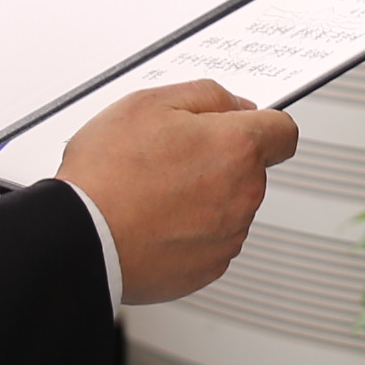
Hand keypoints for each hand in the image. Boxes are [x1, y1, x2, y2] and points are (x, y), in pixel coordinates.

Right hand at [57, 80, 296, 305]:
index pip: (283, 131)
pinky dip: (189, 231)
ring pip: (229, 206)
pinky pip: (210, 241)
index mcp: (236, 149)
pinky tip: (154, 222)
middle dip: (220, 160)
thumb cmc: (107, 174)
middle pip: (250, 170)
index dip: (262, 123)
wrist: (81, 239)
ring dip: (204, 197)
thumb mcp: (149, 103)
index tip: (243, 126)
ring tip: (153, 192)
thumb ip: (206, 96)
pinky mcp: (208, 268)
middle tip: (170, 157)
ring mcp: (228, 236)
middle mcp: (242, 195)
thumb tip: (234, 105)